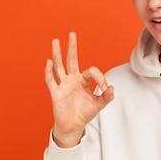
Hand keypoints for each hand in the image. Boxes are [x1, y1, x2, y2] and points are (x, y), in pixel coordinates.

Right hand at [44, 32, 114, 146]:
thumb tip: (111, 88)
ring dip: (57, 54)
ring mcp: (63, 85)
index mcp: (83, 80)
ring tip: (55, 41)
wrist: (73, 126)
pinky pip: (51, 80)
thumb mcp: (99, 105)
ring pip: (59, 66)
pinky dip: (48, 71)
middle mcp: (72, 79)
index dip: (99, 77)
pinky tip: (49, 62)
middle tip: (72, 34)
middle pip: (71, 60)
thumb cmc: (85, 113)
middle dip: (72, 47)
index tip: (104, 88)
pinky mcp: (55, 92)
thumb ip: (106, 97)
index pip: (91, 71)